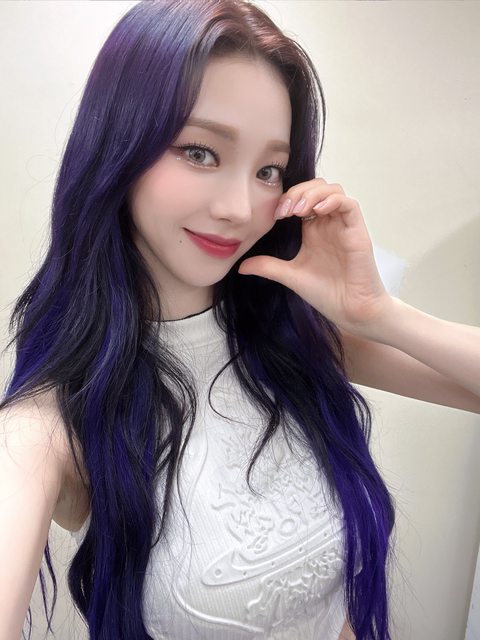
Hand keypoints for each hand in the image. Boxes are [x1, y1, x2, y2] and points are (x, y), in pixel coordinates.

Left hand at [238, 177, 393, 336]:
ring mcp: (344, 225)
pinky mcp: (357, 231)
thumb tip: (241, 267)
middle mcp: (329, 223)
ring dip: (313, 194)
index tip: (274, 215)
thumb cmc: (326, 293)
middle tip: (284, 210)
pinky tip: (316, 211)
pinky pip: (349, 204)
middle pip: (316, 188)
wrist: (351, 310)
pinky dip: (332, 201)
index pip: (301, 198)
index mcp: (313, 229)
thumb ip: (268, 267)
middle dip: (298, 192)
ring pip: (332, 190)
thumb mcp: (290, 276)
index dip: (287, 199)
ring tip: (297, 211)